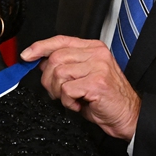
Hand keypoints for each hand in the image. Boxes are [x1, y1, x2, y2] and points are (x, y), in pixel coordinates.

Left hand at [21, 35, 140, 140]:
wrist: (128, 116)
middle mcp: (96, 54)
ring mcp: (98, 67)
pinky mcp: (97, 82)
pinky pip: (66, 90)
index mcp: (93, 48)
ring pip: (58, 73)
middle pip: (55, 58)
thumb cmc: (106, 99)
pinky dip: (67, 101)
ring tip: (71, 99)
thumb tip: (41, 61)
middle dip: (49, 79)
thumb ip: (67, 65)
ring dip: (59, 92)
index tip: (27, 55)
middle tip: (59, 92)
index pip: (61, 40)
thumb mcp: (84, 76)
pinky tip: (78, 104)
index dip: (40, 47)